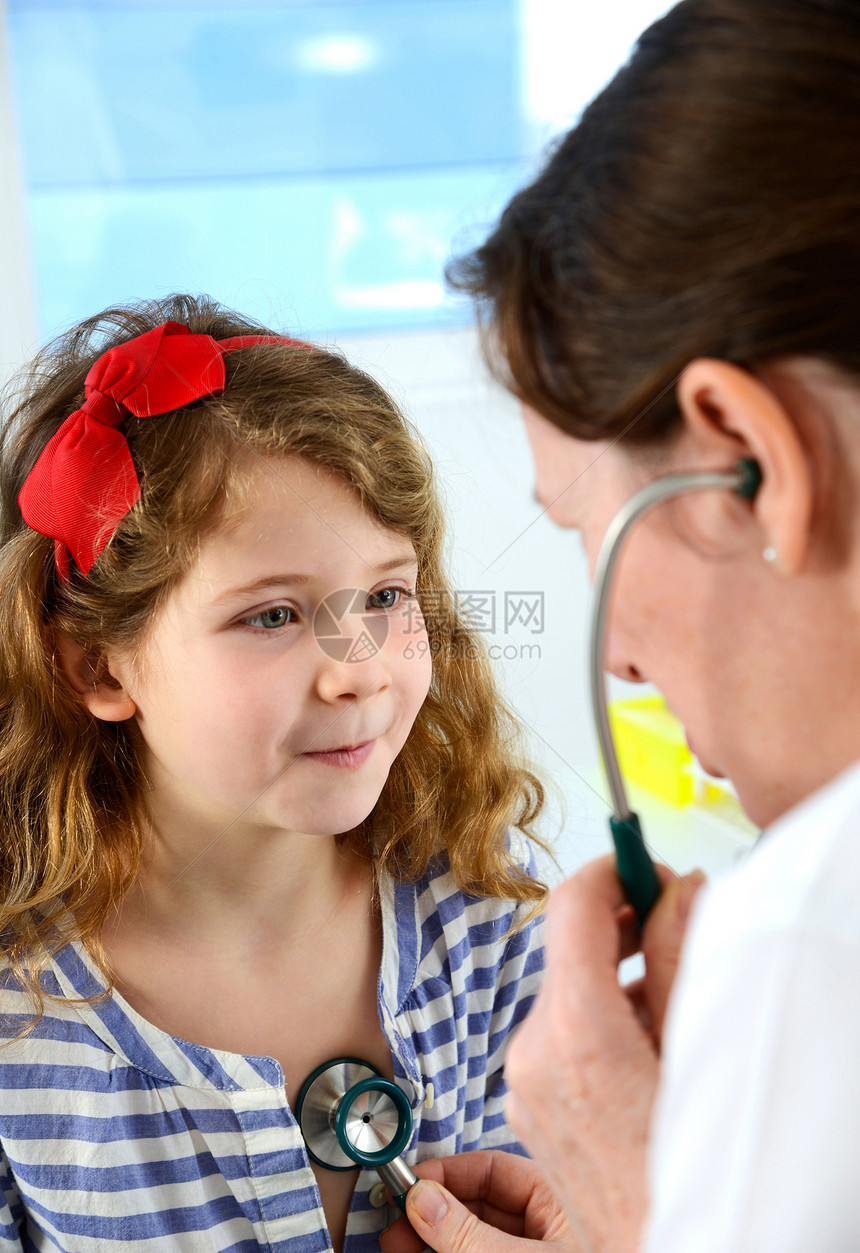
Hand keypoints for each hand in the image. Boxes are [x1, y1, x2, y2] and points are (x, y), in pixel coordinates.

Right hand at [378, 1150, 577, 1252]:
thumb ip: (469, 1233)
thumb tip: (421, 1199)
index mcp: (559, 1201)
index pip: (493, 1169)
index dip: (446, 1175)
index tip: (408, 1187)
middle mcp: (548, 1225)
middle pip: (477, 1205)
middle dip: (431, 1214)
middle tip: (395, 1230)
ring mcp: (533, 1250)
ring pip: (473, 1236)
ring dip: (434, 1239)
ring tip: (400, 1248)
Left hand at [504, 854, 705, 1252]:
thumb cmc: (685, 1170)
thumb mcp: (697, 1049)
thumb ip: (681, 958)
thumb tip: (677, 892)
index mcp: (576, 1029)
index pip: (572, 905)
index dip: (612, 870)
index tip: (644, 865)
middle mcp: (535, 1050)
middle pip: (566, 948)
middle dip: (619, 924)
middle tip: (671, 915)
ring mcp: (525, 1082)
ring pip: (565, 992)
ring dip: (611, 973)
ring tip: (670, 985)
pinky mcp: (528, 1104)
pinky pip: (558, 1034)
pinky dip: (596, 1016)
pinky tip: (645, 1035)